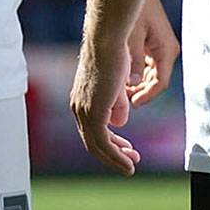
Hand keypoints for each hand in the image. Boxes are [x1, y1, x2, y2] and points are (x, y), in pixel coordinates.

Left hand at [71, 36, 141, 174]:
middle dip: (113, 155)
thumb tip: (118, 123)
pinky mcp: (93, 112)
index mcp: (82, 101)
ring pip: (96, 145)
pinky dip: (116, 156)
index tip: (127, 149)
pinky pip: (103, 142)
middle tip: (130, 162)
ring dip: (115, 159)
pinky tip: (128, 161)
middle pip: (92, 141)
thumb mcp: (117, 85)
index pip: (92, 130)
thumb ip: (116, 104)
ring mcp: (84, 110)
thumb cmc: (114, 56)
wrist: (107, 42)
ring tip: (130, 166)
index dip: (110, 143)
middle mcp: (79, 108)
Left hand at [124, 0, 179, 106]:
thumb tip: (134, 84)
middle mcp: (165, 50)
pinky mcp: (150, 41)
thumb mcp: (131, 35)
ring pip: (149, 72)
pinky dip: (134, 70)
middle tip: (121, 99)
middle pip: (155, 80)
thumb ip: (133, 60)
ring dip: (136, 81)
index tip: (131, 104)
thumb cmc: (131, 7)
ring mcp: (158, 45)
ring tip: (118, 88)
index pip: (160, 83)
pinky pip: (144, 62)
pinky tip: (120, 73)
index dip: (146, 96)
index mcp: (166, 50)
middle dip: (140, 90)